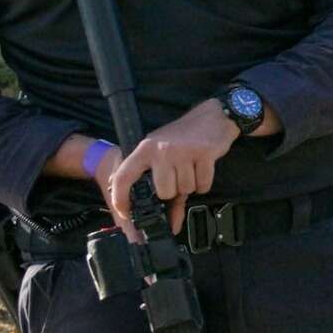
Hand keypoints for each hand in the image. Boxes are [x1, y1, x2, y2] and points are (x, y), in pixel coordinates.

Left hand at [106, 98, 240, 234]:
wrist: (213, 118)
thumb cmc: (184, 138)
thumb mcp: (162, 152)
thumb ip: (155, 178)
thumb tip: (154, 208)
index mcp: (145, 149)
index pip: (124, 177)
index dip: (120, 199)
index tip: (125, 214)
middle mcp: (161, 150)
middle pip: (164, 192)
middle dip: (173, 192)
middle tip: (178, 178)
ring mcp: (182, 152)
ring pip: (185, 189)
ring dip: (190, 186)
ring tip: (191, 169)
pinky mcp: (204, 154)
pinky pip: (202, 185)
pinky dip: (204, 184)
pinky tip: (202, 170)